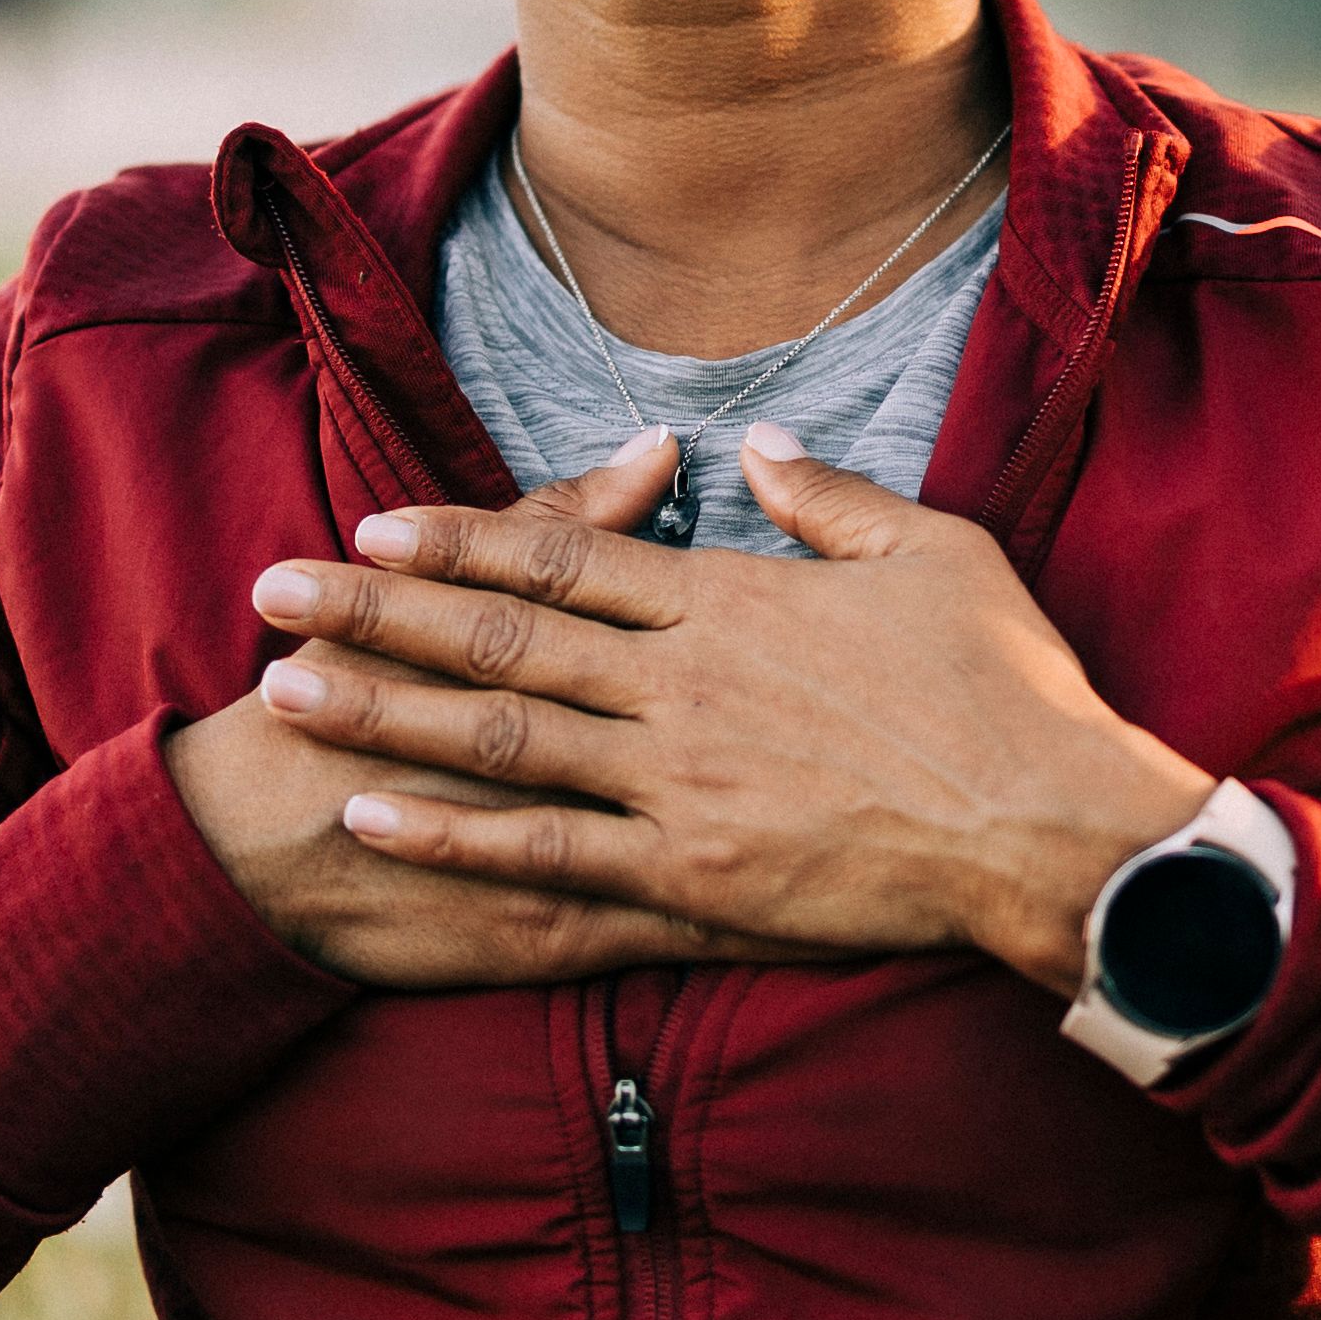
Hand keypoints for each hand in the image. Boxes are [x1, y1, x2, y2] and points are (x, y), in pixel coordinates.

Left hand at [253, 425, 1213, 993]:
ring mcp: (676, 782)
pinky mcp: (689, 876)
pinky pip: (546, 852)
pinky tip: (371, 818)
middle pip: (501, 634)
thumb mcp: (935, 552)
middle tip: (271, 592)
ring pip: (498, 734)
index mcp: (730, 602)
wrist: (1049, 824)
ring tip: (286, 692)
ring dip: (383, 709)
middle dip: (375, 610)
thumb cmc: (1007, 687)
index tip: (376, 524)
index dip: (462, 539)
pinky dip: (451, 835)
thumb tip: (758, 444)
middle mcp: (680, 683)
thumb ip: (829, 499)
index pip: (567, 555)